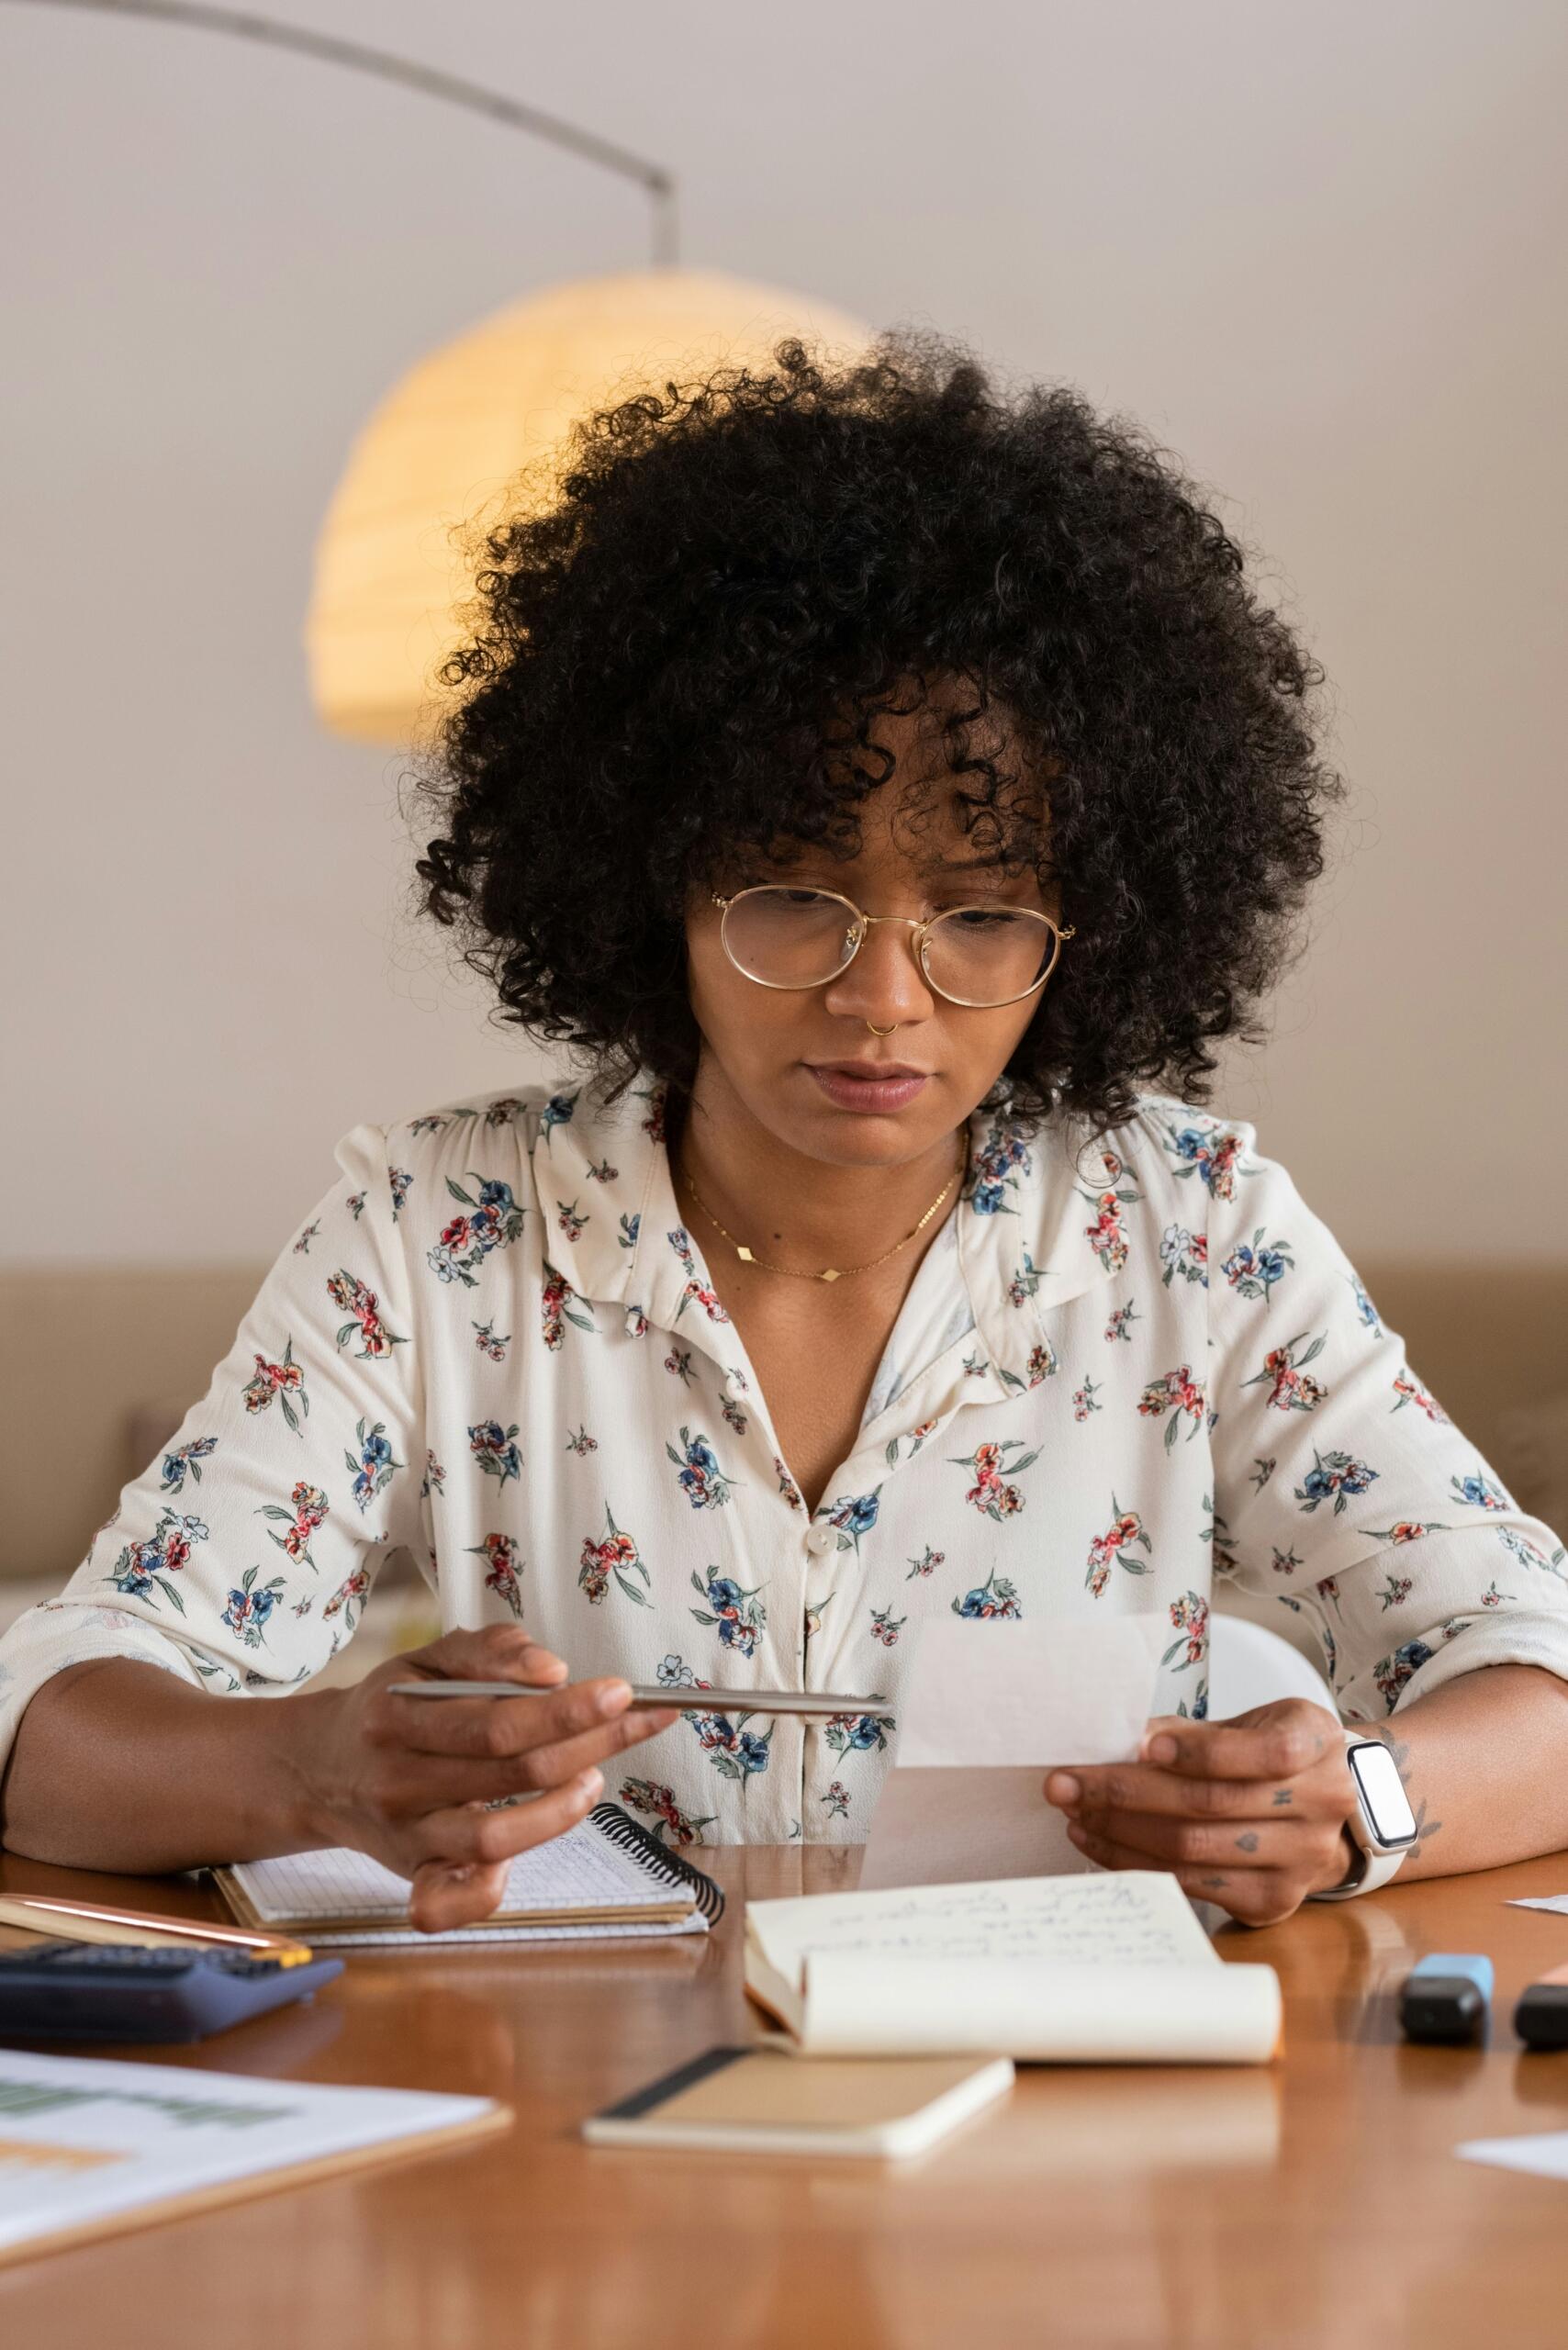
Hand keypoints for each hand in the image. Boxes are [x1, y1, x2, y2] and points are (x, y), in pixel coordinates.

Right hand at [296, 1625, 677, 1930]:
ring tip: (592, 1778)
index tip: (620, 1693)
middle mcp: (397, 1782)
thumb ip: (488, 1651)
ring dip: (560, 1810)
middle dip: (587, 1745)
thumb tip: (550, 1670)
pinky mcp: (412, 1874)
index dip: (566, 1711)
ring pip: (491, 1839)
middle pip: (508, 1773)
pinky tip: (536, 1840)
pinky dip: (491, 1890)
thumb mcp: (426, 1659)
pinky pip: (452, 1902)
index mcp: (396, 1718)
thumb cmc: (391, 1707)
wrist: (318, 1768)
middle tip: (631, 1724)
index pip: (496, 1721)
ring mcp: (405, 1836)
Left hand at [1043, 1699, 1356, 1925]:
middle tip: (1067, 1783)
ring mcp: (1301, 1861)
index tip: (1141, 1745)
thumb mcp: (1249, 1723)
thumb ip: (1194, 1732)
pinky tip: (1103, 1843)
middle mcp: (1320, 1805)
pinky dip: (1139, 1864)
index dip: (1200, 1751)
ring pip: (1194, 1850)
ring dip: (1121, 1832)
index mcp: (1316, 1742)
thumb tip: (1121, 1740)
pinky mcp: (1272, 1901)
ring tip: (1075, 1814)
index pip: (1263, 1752)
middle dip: (1126, 1793)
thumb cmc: (1273, 1755)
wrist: (1328, 1812)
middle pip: (1210, 1804)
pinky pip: (1192, 1885)